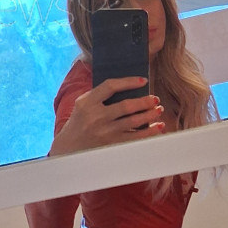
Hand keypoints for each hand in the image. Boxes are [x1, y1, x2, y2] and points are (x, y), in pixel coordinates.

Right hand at [49, 78, 164, 156]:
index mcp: (88, 102)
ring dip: (150, 114)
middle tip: (155, 98)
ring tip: (159, 109)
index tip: (143, 80)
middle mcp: (96, 117)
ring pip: (134, 121)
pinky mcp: (112, 144)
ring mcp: (105, 132)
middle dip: (145, 101)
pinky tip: (158, 126)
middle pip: (127, 106)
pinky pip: (136, 137)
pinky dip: (150, 131)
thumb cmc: (80, 121)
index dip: (129, 82)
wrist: (69, 147)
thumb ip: (100, 94)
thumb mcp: (83, 104)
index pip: (110, 86)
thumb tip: (129, 86)